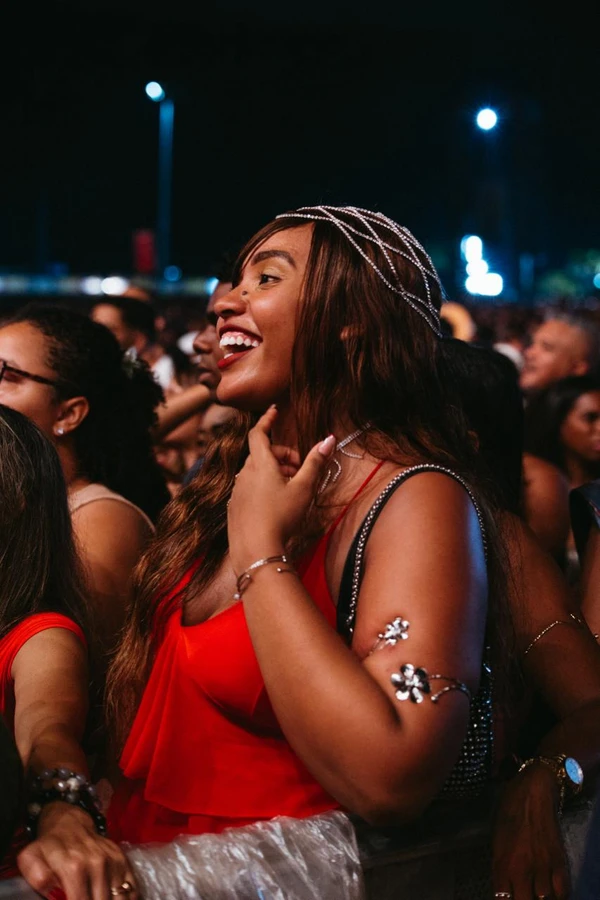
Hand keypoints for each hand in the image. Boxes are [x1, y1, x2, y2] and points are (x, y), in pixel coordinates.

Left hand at [18, 802, 137, 899]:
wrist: (69, 822)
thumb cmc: (49, 846)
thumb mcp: (31, 857)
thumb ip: (37, 876)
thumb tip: (52, 891)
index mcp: (74, 866)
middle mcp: (97, 863)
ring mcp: (112, 860)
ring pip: (118, 897)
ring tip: (99, 898)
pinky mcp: (122, 859)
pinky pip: (131, 887)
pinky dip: (127, 897)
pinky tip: (114, 898)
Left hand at [227, 407, 335, 573]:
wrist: (256, 550)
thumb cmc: (281, 517)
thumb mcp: (303, 489)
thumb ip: (315, 462)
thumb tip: (329, 439)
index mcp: (260, 464)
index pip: (259, 433)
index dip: (267, 420)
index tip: (274, 411)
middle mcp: (244, 474)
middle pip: (262, 454)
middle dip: (281, 455)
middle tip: (299, 468)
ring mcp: (237, 491)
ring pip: (255, 472)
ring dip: (273, 472)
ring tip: (290, 488)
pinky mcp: (234, 507)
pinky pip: (249, 488)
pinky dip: (262, 487)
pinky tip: (275, 504)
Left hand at [492, 766, 569, 899]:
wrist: (532, 792)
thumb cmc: (509, 811)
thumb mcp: (496, 839)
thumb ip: (500, 865)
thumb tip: (503, 886)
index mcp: (502, 863)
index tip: (509, 898)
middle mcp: (522, 870)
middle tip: (524, 894)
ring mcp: (542, 867)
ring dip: (541, 898)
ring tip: (536, 892)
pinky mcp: (559, 861)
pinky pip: (562, 891)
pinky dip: (558, 895)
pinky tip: (553, 891)